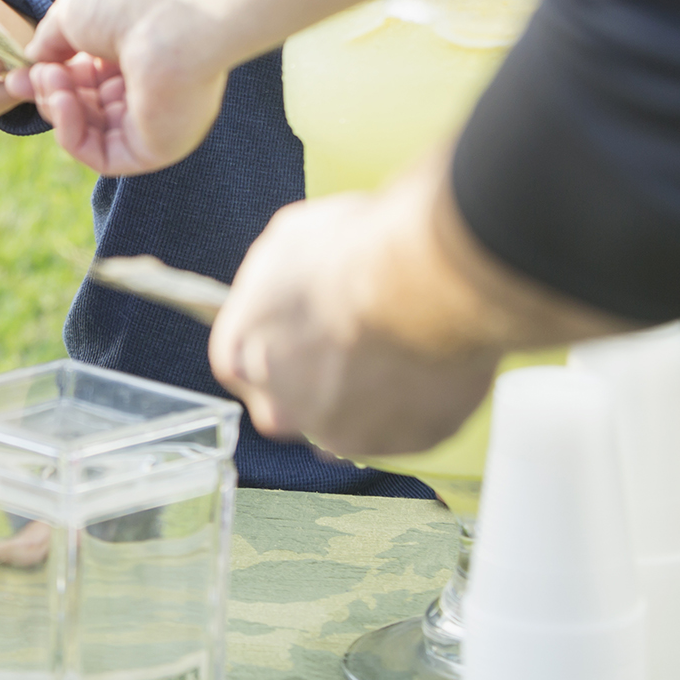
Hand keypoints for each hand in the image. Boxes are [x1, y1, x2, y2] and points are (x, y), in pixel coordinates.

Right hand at [4, 0, 228, 176]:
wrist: (174, 13)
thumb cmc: (129, 0)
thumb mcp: (71, 13)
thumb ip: (50, 43)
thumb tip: (33, 61)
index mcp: (136, 51)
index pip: (86, 77)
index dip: (49, 77)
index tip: (17, 73)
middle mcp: (149, 86)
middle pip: (84, 106)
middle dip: (49, 93)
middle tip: (33, 77)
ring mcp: (154, 120)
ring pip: (89, 133)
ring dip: (57, 108)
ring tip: (51, 80)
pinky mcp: (156, 148)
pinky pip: (103, 157)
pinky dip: (72, 134)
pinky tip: (64, 103)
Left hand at [208, 155, 630, 457]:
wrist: (436, 273)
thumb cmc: (366, 239)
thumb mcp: (294, 238)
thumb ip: (277, 275)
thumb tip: (285, 279)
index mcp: (244, 348)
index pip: (238, 364)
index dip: (274, 344)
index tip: (303, 332)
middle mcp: (284, 400)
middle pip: (291, 403)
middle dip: (321, 376)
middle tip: (363, 339)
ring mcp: (346, 427)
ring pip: (353, 419)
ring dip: (376, 388)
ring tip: (411, 340)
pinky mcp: (406, 441)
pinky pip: (407, 427)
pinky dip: (422, 399)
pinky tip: (441, 358)